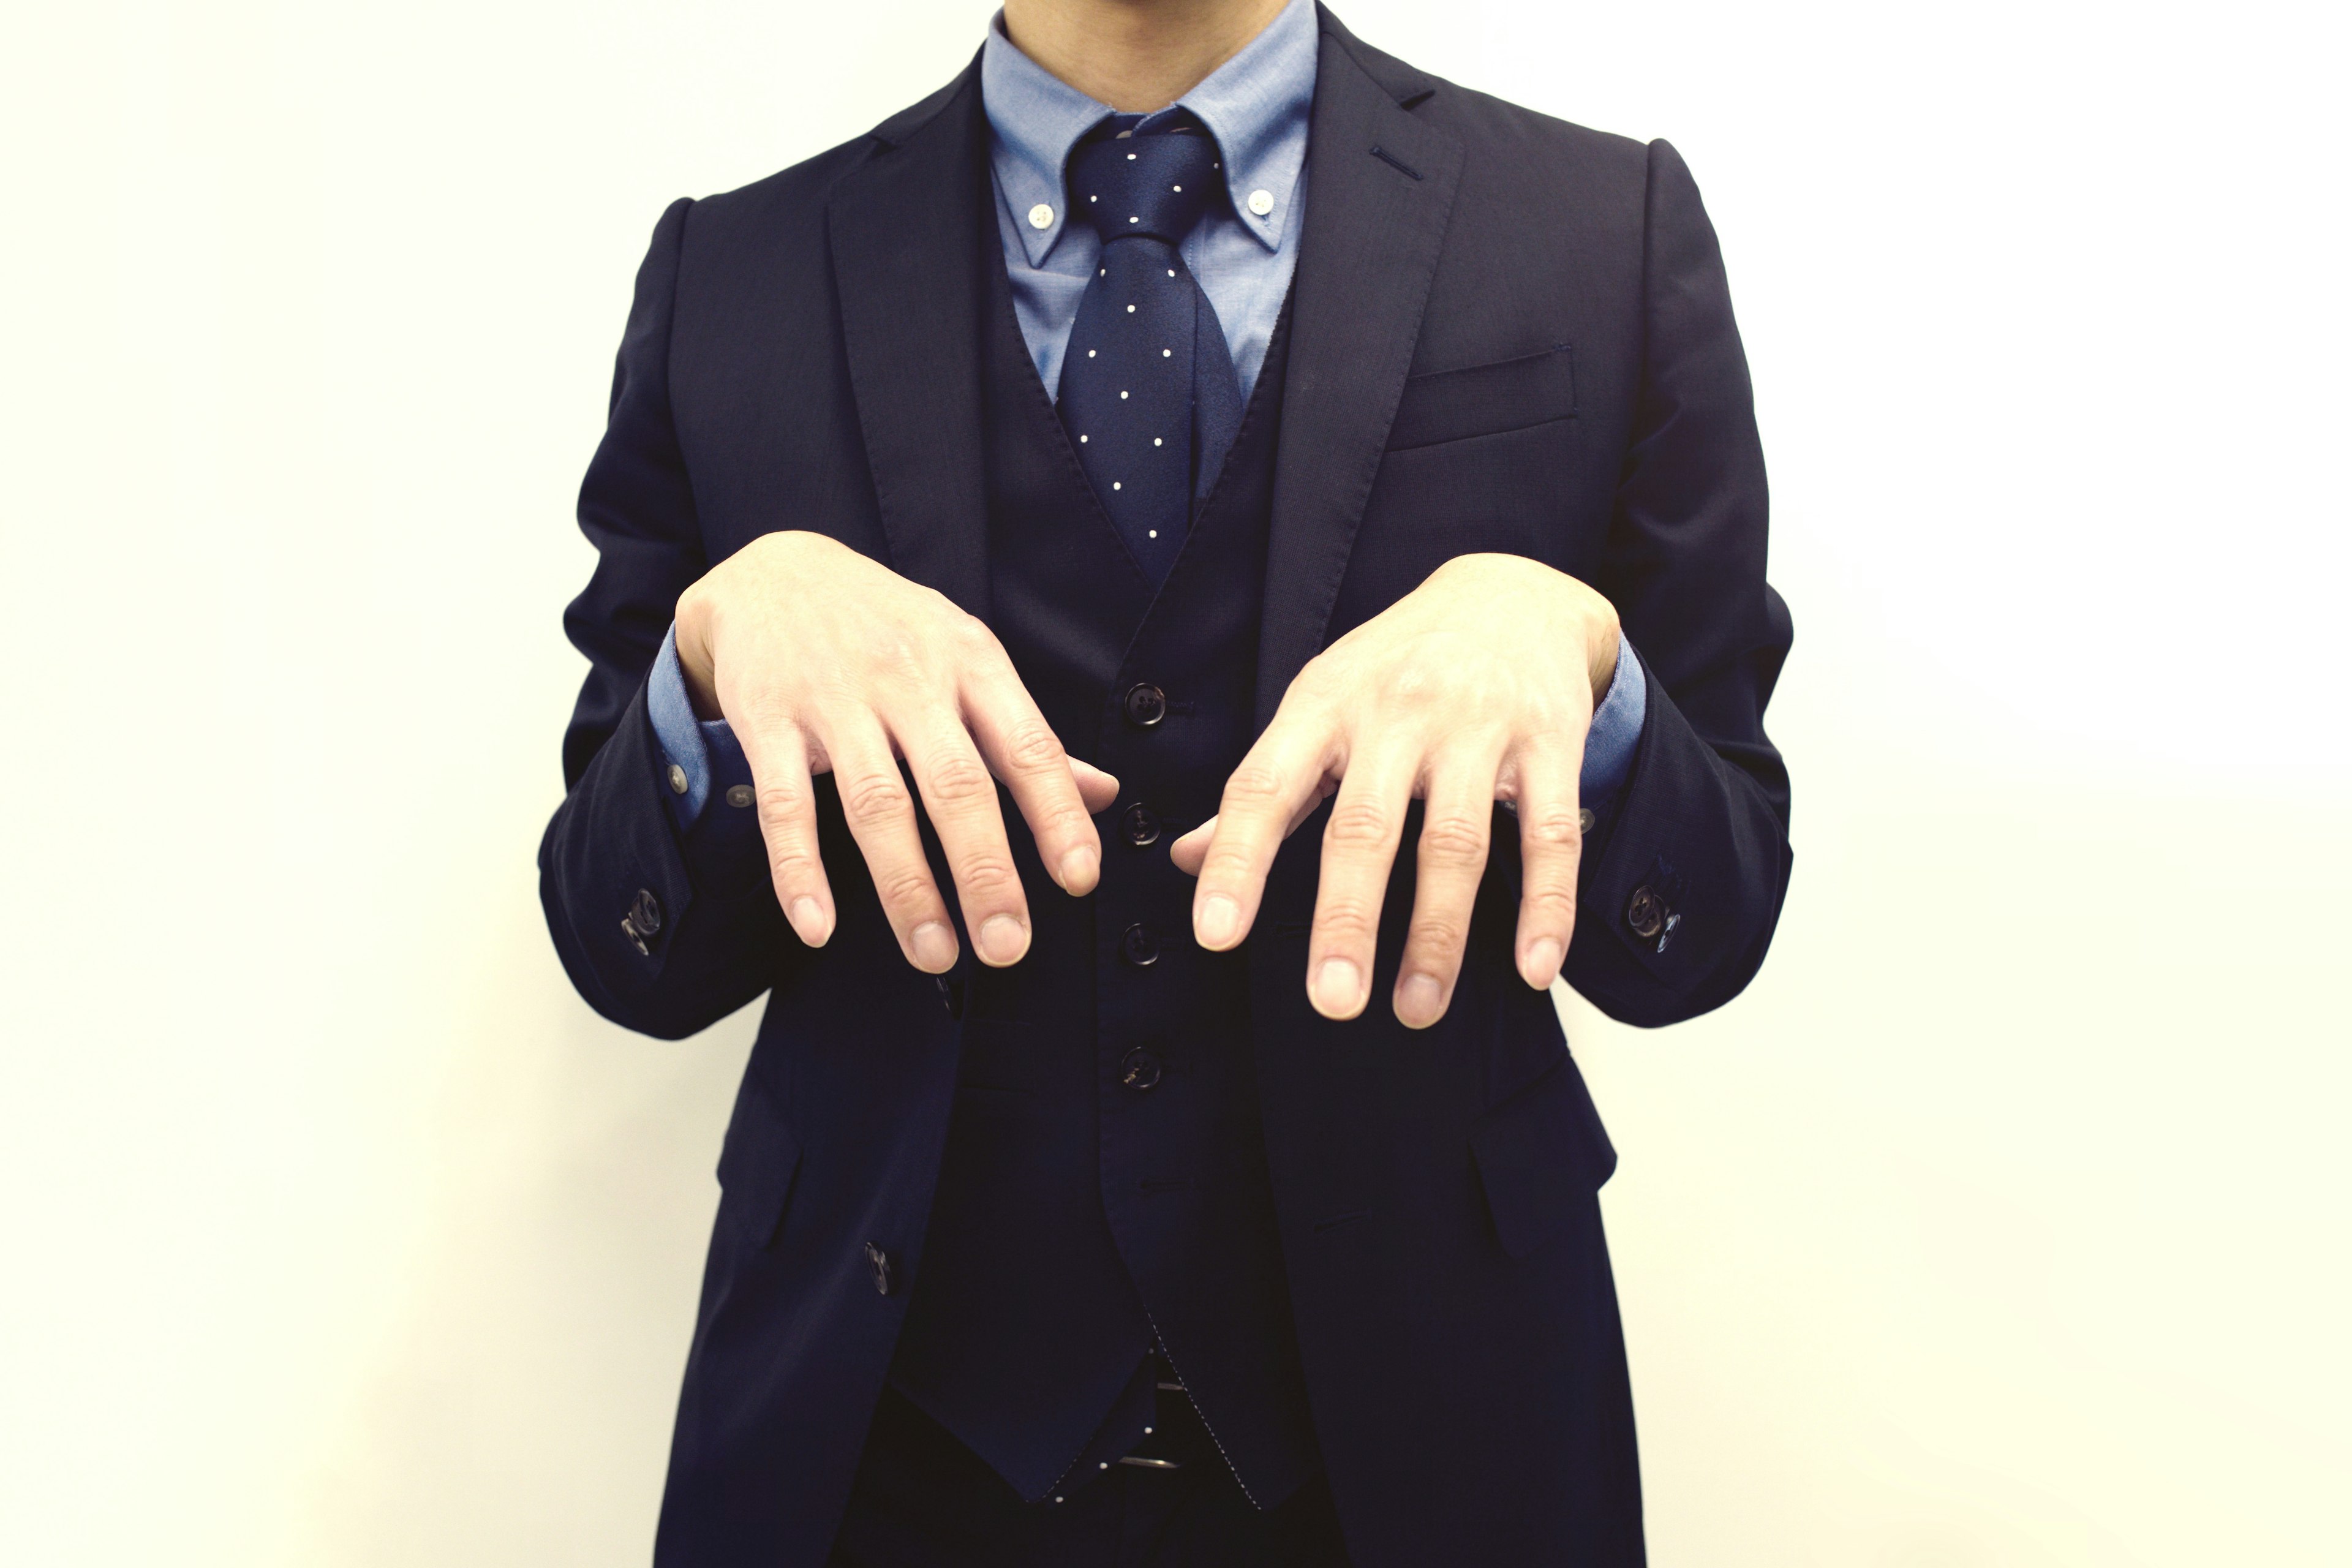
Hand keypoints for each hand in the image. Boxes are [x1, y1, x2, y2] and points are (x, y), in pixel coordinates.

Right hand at [675, 531, 1118, 972]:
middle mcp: (907, 679)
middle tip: (1008, 945)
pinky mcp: (769, 720)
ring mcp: (834, 700)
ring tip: (935, 955)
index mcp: (970, 663)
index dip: (1056, 815)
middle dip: (985, 871)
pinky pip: (784, 806)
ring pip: (876, 804)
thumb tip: (1103, 795)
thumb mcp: (966, 658)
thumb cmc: (889, 628)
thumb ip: (1026, 734)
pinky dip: (799, 871)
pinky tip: (817, 927)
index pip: (1027, 745)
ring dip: (906, 888)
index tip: (1079, 879)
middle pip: (954, 784)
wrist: (774, 572)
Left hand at [1170, 554, 1618, 1026]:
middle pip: (1365, 826)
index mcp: (1324, 706)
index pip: (1266, 786)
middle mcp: (1397, 712)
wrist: (1511, 592)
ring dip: (1438, 935)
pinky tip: (1533, 966)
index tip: (1216, 934)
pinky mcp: (1550, 742)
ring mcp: (1478, 726)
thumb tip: (1188, 860)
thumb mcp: (1318, 706)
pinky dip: (1546, 906)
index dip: (1237, 861)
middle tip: (1333, 1001)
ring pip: (1455, 842)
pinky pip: (1550, 836)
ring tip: (1417, 1009)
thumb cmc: (1395, 666)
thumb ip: (1264, 788)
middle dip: (1347, 919)